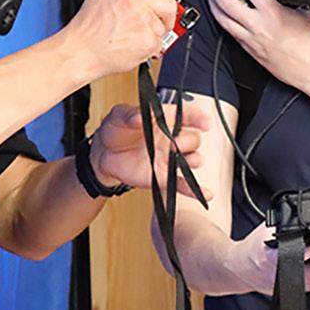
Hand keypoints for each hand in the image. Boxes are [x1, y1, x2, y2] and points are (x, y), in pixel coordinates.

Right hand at [60, 0, 182, 78]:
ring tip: (131, 36)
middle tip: (159, 21)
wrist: (80, 51)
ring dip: (152, 33)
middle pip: (169, 2)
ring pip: (162, 26)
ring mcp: (143, 20)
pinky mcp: (147, 40)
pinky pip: (159, 43)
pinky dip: (149, 48)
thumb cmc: (88, 27)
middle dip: (167, 14)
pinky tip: (132, 45)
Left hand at [88, 102, 208, 192]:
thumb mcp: (119, 116)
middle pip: (193, 139)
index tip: (204, 123)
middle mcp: (171, 138)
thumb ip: (129, 114)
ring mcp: (169, 158)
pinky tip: (204, 194)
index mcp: (164, 120)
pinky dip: (194, 189)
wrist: (104, 154)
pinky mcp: (164, 176)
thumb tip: (138, 116)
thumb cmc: (116, 130)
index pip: (186, 116)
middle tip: (174, 144)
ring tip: (184, 161)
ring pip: (193, 159)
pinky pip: (182, 183)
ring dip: (193, 160)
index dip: (198, 118)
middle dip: (189, 141)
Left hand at [208, 0, 309, 98]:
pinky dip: (225, 23)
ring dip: (214, 6)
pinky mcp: (252, 53)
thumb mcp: (307, 14)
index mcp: (272, 13)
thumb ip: (293, 2)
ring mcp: (252, 40)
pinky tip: (226, 20)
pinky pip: (232, 35)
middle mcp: (258, 26)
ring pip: (222, 20)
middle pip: (224, 2)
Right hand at [225, 222, 309, 296]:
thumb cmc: (253, 248)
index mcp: (268, 258)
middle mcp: (280, 276)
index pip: (286, 257)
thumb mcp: (265, 231)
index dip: (301, 255)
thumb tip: (303, 215)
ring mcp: (288, 287)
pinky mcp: (294, 293)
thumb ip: (284, 225)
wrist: (238, 270)